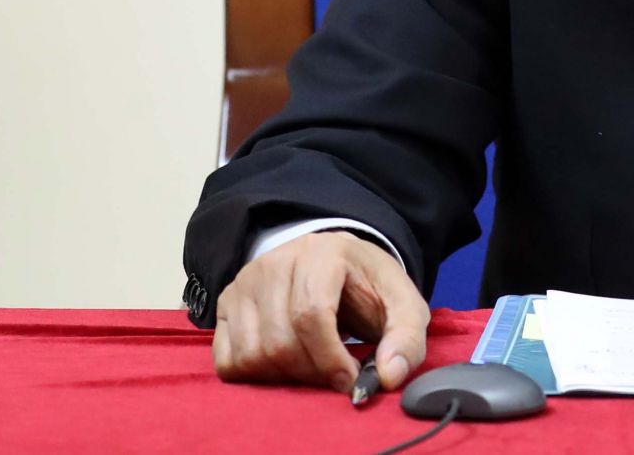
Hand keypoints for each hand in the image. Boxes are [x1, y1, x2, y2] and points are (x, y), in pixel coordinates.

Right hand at [211, 231, 428, 392]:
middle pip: (280, 340)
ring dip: (285, 376)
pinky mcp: (226, 305)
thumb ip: (407, 339)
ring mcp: (245, 282)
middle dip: (311, 372)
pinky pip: (227, 361)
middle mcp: (275, 261)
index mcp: (322, 253)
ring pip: (252, 353)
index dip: (329, 358)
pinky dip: (256, 375)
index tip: (348, 380)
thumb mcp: (402, 305)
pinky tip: (283, 363)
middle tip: (333, 376)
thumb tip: (389, 376)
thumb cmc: (368, 288)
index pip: (311, 314)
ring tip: (312, 365)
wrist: (337, 266)